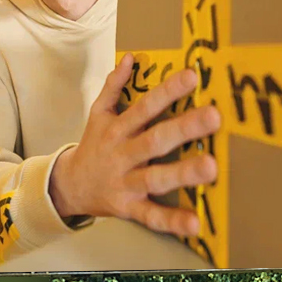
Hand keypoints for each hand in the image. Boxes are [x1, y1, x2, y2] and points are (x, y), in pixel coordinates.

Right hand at [46, 63, 221, 238]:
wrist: (68, 186)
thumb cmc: (94, 145)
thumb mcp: (97, 114)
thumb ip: (113, 87)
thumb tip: (130, 59)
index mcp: (118, 128)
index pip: (146, 106)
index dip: (167, 91)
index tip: (192, 76)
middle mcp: (123, 153)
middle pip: (155, 139)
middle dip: (184, 128)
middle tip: (213, 116)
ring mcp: (126, 182)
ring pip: (155, 177)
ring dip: (182, 172)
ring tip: (212, 166)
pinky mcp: (128, 208)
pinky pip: (151, 216)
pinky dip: (171, 221)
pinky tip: (195, 223)